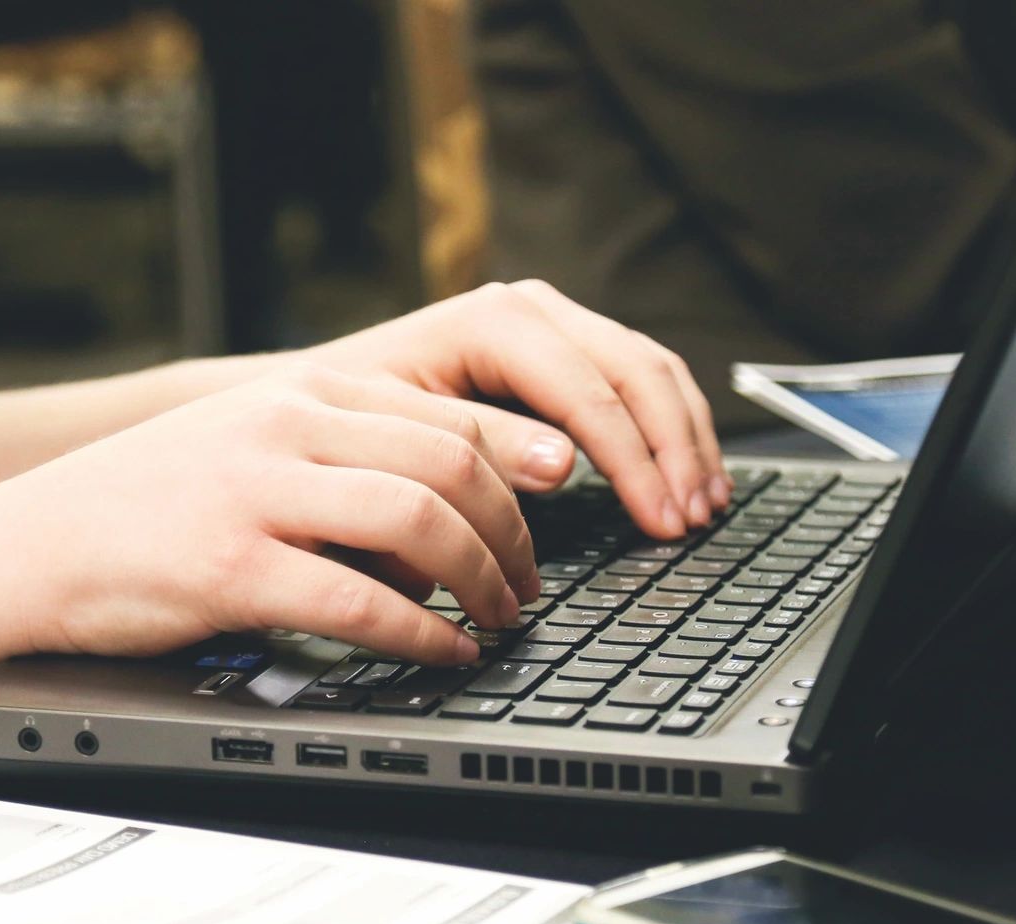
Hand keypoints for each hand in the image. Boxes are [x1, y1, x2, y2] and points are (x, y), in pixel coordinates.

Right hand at [0, 363, 540, 664]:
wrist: (23, 546)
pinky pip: (359, 600)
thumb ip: (336, 459)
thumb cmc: (141, 510)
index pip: (445, 415)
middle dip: (513, 533)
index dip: (518, 468)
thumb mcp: (245, 447)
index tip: (555, 509)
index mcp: (298, 393)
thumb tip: (446, 514)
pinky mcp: (230, 567)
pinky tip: (443, 652)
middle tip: (529, 586)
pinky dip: (421, 632)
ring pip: (419, 519)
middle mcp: (284, 426)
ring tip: (499, 620)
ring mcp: (256, 493)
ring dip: (481, 579)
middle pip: (450, 463)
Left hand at [297, 280, 728, 538]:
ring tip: (705, 505)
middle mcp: (531, 310)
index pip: (590, 391)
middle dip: (674, 451)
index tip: (661, 520)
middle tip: (692, 521)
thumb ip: (482, 447)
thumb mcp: (402, 437)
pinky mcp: (561, 350)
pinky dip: (670, 428)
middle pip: (637, 371)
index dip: (635, 462)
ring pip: (651, 371)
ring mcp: (552, 324)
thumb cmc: (345, 423)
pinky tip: (686, 475)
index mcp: (493, 322)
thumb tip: (564, 465)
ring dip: (686, 440)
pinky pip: (638, 380)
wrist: (310, 399)